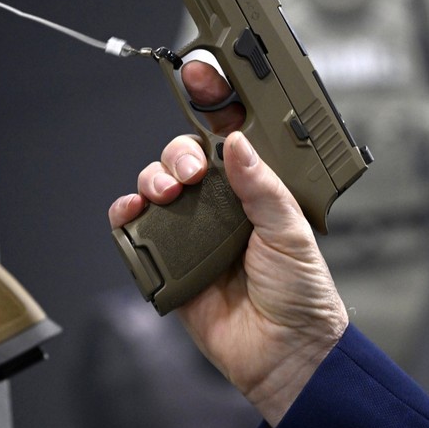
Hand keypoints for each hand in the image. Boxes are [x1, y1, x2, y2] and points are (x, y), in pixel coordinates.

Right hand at [108, 60, 348, 426]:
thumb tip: (235, 142)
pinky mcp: (169, 259)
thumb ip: (262, 185)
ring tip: (168, 192)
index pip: (229, 135)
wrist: (283, 354)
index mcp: (256, 190)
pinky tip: (133, 209)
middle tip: (191, 171)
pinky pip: (137, 227)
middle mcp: (222, 205)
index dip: (213, 101)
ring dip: (153, 176)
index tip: (200, 73)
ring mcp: (193, 231)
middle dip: (178, 151)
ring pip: (157, 184)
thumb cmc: (301, 294)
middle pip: (184, 156)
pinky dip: (127, 212)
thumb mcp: (291, 231)